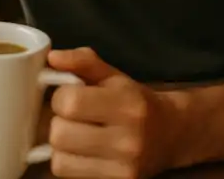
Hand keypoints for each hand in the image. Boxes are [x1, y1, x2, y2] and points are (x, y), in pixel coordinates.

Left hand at [46, 47, 182, 177]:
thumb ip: (82, 61)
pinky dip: (68, 163)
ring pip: (60, 160)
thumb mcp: (112, 75)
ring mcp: (123, 169)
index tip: (68, 96)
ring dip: (60, 147)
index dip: (60, 97)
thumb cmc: (134, 100)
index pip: (69, 103)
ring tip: (75, 136)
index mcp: (126, 105)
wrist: (171, 135)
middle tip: (71, 118)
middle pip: (60, 134)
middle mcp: (127, 140)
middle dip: (58, 122)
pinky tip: (82, 153)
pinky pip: (69, 176)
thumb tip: (52, 56)